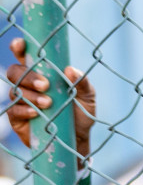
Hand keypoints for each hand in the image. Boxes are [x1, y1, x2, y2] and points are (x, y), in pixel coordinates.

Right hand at [6, 37, 94, 158]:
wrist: (78, 140)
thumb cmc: (81, 113)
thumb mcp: (88, 97)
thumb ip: (82, 82)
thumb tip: (70, 70)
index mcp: (44, 73)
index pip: (25, 56)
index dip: (19, 47)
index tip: (20, 44)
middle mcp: (29, 84)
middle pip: (15, 71)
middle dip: (28, 76)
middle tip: (46, 86)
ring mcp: (21, 100)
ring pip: (14, 90)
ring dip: (30, 95)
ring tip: (48, 103)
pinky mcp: (17, 118)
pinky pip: (13, 110)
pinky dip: (24, 110)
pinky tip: (36, 113)